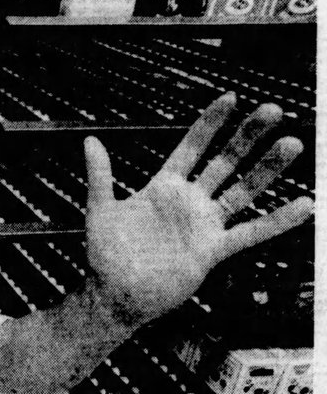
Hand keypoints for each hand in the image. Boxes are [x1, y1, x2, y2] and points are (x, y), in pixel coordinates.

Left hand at [84, 93, 312, 329]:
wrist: (115, 296)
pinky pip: (251, 233)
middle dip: (247, 136)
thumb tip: (89, 140)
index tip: (230, 97)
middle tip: (273, 110)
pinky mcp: (213, 250)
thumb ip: (100, 176)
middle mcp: (189, 202)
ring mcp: (204, 225)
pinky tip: (305, 204)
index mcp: (162, 188)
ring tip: (292, 144)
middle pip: (225, 162)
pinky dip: (278, 220)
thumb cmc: (105, 256)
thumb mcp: (100, 211)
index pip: (191, 148)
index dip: (209, 124)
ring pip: (243, 191)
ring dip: (267, 170)